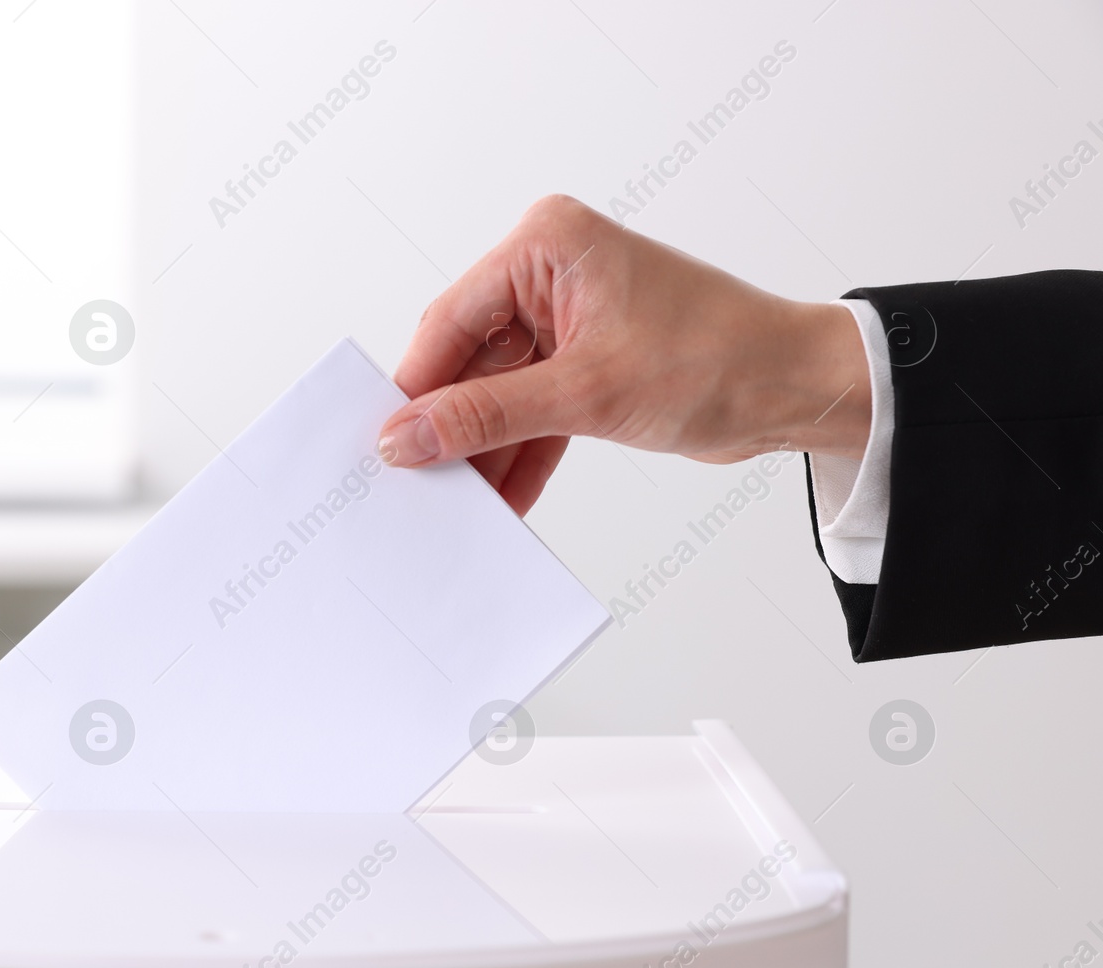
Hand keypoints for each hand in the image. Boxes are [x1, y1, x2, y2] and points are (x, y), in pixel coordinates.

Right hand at [377, 195, 870, 514]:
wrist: (798, 389)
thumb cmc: (718, 357)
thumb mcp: (586, 393)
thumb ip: (488, 416)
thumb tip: (407, 437)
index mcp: (546, 245)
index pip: (452, 320)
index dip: (418, 387)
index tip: (387, 443)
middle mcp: (550, 273)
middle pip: (469, 359)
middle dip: (451, 424)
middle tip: (416, 481)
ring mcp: (567, 319)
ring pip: (499, 393)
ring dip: (485, 449)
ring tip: (458, 503)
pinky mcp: (586, 361)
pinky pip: (534, 411)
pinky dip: (522, 453)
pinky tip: (502, 500)